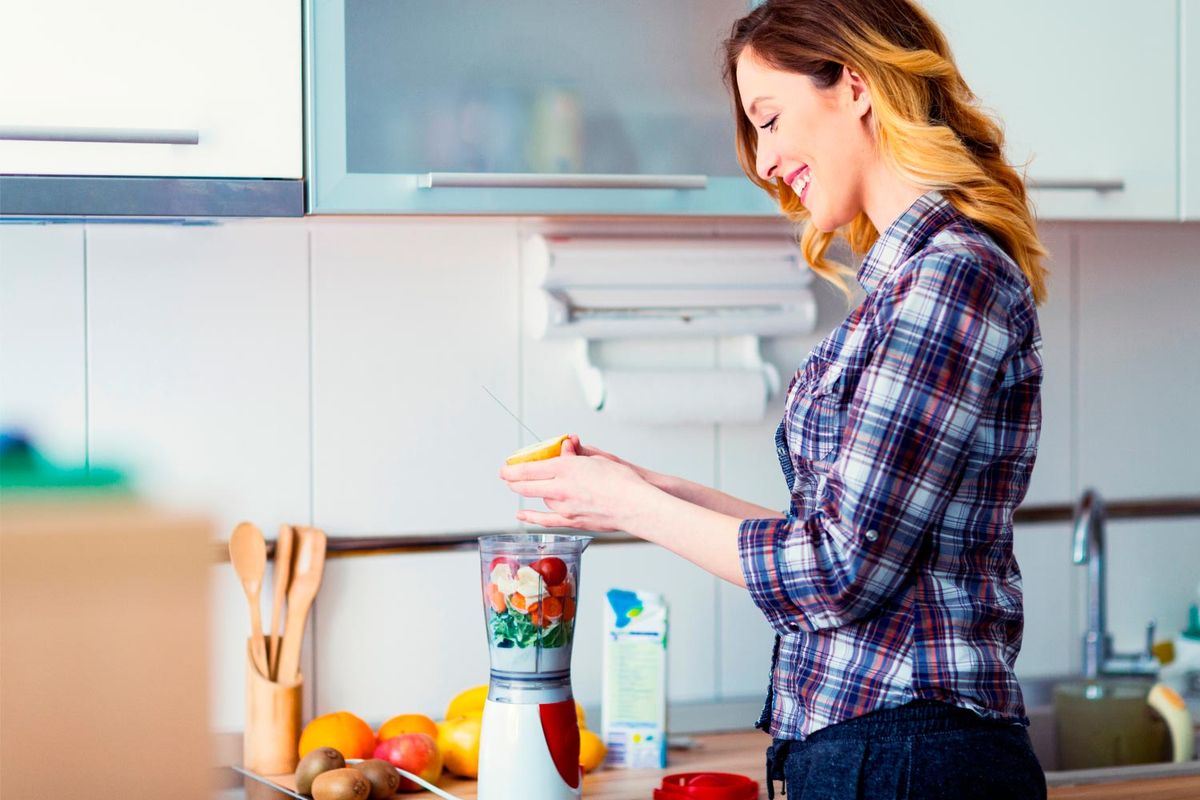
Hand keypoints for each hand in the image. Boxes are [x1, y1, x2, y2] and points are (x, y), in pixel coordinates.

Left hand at [499, 437, 653, 531]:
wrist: (635, 505)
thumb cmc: (621, 480)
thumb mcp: (597, 458)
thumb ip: (575, 455)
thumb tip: (565, 448)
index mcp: (566, 468)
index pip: (529, 469)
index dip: (512, 469)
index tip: (505, 467)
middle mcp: (561, 488)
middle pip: (527, 486)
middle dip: (513, 481)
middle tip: (506, 476)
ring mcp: (565, 507)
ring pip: (541, 500)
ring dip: (534, 493)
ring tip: (532, 487)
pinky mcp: (572, 521)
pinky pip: (546, 519)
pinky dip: (531, 517)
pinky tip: (522, 516)